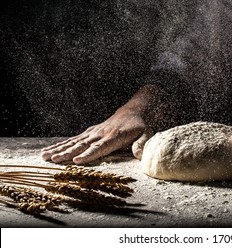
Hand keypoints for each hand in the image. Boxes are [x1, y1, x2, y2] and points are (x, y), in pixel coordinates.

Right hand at [41, 84, 177, 163]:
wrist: (133, 110)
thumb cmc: (140, 125)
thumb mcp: (146, 133)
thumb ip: (142, 144)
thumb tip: (140, 155)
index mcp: (114, 136)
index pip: (100, 147)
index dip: (88, 154)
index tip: (77, 161)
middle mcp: (101, 134)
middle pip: (82, 145)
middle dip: (67, 153)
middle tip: (53, 160)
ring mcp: (94, 132)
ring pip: (74, 142)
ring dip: (59, 149)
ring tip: (44, 156)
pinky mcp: (90, 132)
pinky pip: (74, 139)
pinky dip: (61, 145)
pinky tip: (50, 150)